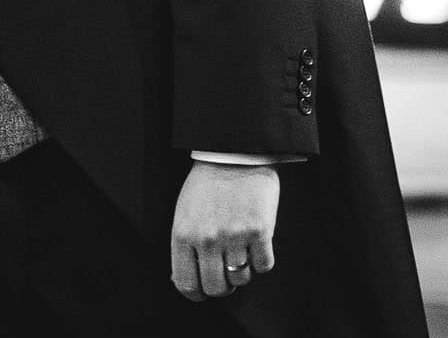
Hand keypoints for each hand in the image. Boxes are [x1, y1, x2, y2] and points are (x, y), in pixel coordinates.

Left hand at [169, 160, 278, 301]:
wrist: (232, 154)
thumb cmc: (206, 183)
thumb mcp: (183, 213)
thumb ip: (184, 245)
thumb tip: (186, 278)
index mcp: (183, 235)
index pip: (186, 283)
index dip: (195, 293)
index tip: (202, 291)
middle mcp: (208, 239)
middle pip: (215, 288)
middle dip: (220, 287)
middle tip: (224, 276)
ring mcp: (234, 236)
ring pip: (240, 279)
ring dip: (241, 272)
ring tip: (240, 253)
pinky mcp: (260, 231)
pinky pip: (263, 266)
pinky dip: (261, 261)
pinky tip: (255, 245)